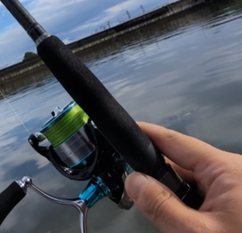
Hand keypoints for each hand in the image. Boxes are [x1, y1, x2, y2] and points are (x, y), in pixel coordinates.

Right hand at [125, 122, 241, 231]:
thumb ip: (162, 206)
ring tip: (174, 223)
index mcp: (226, 169)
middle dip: (160, 179)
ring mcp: (237, 187)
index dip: (147, 134)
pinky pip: (205, 197)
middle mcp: (233, 171)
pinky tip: (189, 225)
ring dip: (176, 199)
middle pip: (182, 165)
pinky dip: (191, 210)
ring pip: (192, 184)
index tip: (124, 131)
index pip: (175, 142)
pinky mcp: (238, 203)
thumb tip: (134, 180)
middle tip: (139, 197)